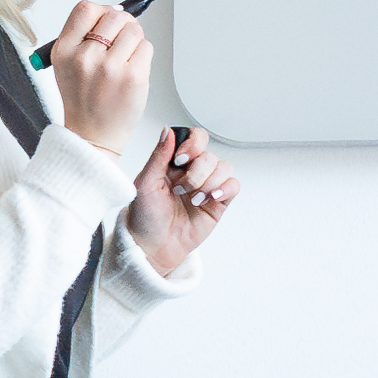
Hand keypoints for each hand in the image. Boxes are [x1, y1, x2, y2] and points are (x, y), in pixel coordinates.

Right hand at [48, 0, 151, 151]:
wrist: (92, 135)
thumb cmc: (83, 100)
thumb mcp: (67, 65)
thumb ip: (83, 37)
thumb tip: (115, 11)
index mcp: (64, 51)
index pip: (85, 9)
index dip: (102, 10)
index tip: (108, 20)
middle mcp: (84, 57)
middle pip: (114, 15)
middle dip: (123, 24)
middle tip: (121, 41)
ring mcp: (109, 67)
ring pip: (134, 30)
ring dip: (134, 41)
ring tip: (125, 59)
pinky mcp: (133, 77)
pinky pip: (146, 47)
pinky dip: (143, 55)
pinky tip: (132, 69)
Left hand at [125, 125, 237, 275]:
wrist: (153, 246)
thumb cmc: (144, 217)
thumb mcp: (145, 183)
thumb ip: (158, 156)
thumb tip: (168, 131)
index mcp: (174, 162)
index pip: (194, 138)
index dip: (192, 144)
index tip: (180, 160)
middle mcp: (192, 171)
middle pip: (209, 155)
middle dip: (196, 172)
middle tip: (180, 189)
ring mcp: (207, 186)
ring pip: (224, 168)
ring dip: (209, 183)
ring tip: (193, 199)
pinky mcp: (218, 202)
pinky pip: (233, 186)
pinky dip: (224, 189)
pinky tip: (209, 199)